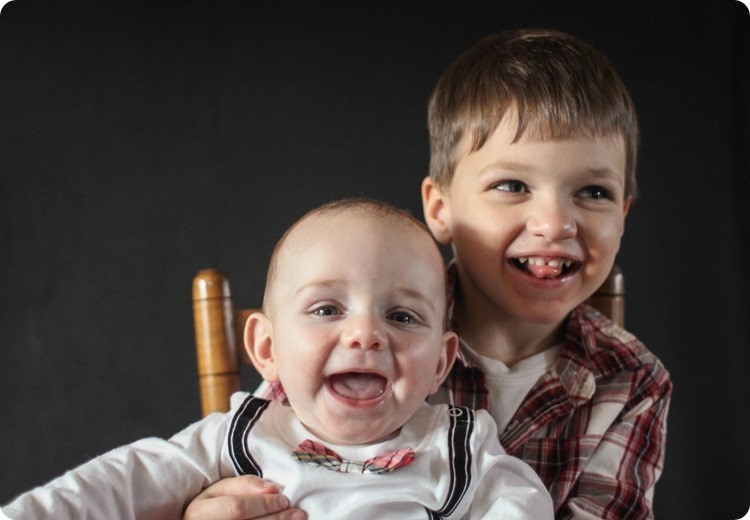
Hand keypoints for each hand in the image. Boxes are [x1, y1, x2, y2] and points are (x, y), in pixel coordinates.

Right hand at [183, 475, 305, 519]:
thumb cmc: (212, 506)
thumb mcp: (219, 490)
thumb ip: (244, 485)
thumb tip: (273, 488)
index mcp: (200, 512)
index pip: (237, 508)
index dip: (262, 503)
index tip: (283, 498)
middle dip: (276, 518)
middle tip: (297, 512)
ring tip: (297, 519)